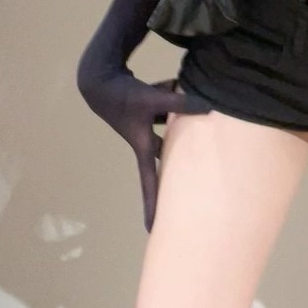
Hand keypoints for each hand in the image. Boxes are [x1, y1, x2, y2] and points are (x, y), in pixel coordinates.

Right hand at [80, 67, 213, 232]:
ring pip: (168, 125)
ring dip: (179, 121)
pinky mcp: (142, 105)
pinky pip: (164, 105)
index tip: (153, 229)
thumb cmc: (123, 97)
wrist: (99, 77)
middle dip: (177, 165)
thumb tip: (208, 107)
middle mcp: (142, 137)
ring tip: (200, 119)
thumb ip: (179, 105)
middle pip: (164, 155)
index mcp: (141, 145)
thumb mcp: (151, 102)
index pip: (150, 181)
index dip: (152, 204)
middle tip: (193, 182)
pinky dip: (172, 95)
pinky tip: (183, 83)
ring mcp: (142, 121)